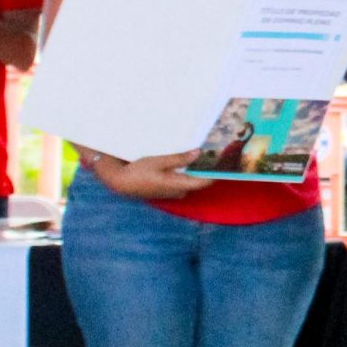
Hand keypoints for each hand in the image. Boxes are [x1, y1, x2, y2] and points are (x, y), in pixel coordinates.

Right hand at [92, 151, 213, 200]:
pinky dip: (187, 173)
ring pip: (190, 182)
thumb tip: (198, 153)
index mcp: (177, 185)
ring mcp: (172, 193)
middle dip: (207, 169)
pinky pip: (182, 182)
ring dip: (196, 171)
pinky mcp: (167, 191)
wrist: (120, 183)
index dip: (216, 173)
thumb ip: (179, 158)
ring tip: (204, 155)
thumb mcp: (158, 161)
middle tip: (216, 154)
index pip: (203, 182)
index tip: (226, 163)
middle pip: (198, 182)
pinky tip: (187, 163)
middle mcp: (178, 192)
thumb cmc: (138, 171)